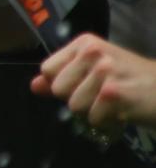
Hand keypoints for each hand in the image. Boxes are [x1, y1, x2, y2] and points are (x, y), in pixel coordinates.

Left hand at [34, 33, 155, 130]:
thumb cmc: (134, 82)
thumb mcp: (96, 71)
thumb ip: (63, 77)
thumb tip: (34, 86)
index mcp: (85, 43)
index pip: (47, 70)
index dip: (63, 85)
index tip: (86, 86)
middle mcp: (93, 52)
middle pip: (58, 90)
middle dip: (78, 100)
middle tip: (103, 97)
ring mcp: (104, 71)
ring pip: (75, 107)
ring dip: (94, 113)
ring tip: (114, 105)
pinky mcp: (114, 93)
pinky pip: (93, 119)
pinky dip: (108, 123)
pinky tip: (124, 113)